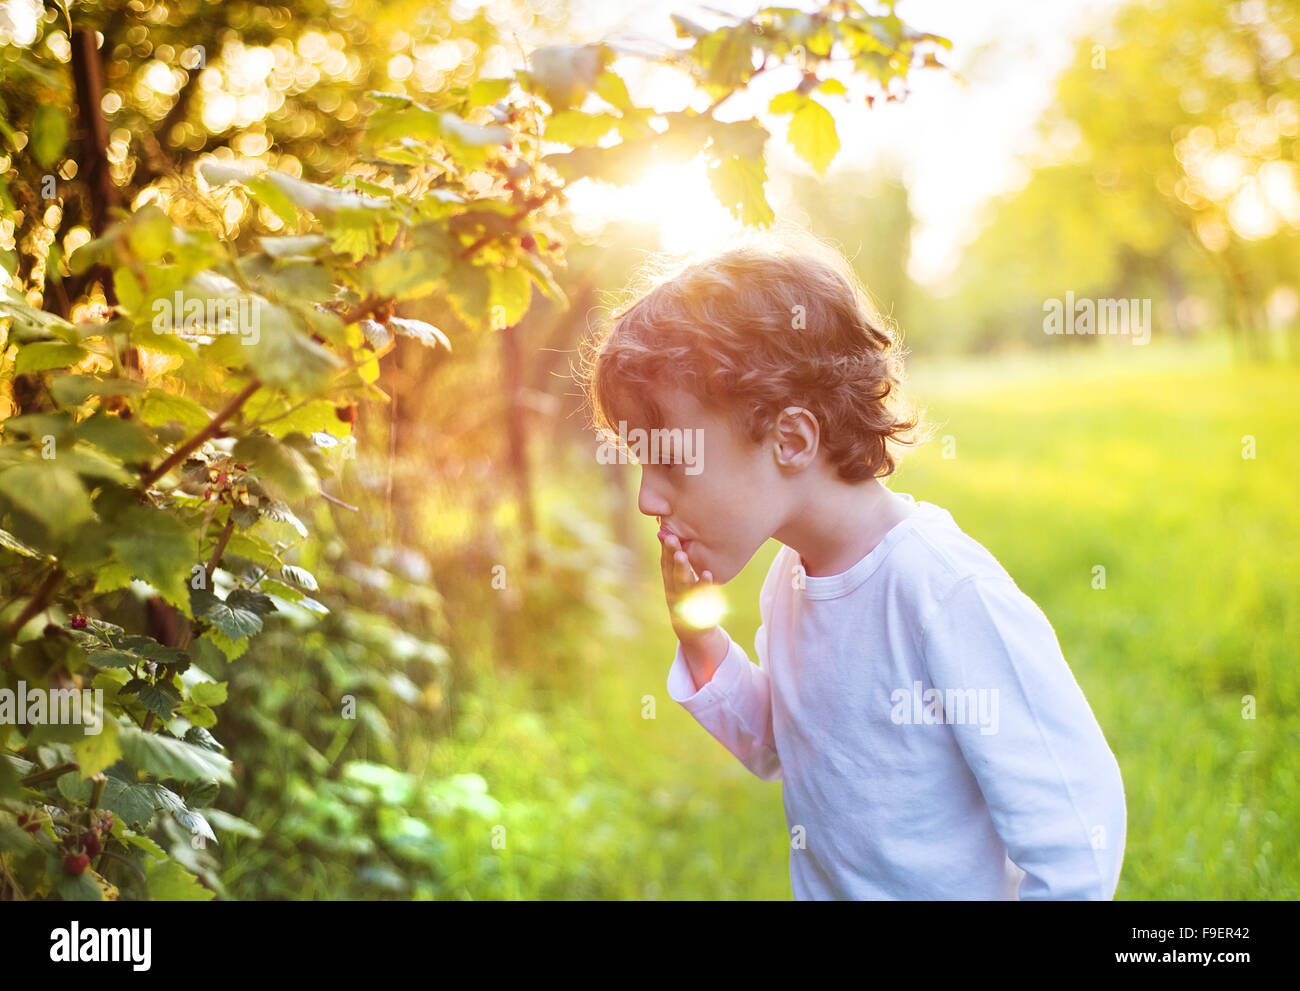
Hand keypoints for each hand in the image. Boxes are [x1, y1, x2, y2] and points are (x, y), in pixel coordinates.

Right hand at [657, 529, 717, 646]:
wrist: (694, 632)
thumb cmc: (686, 599)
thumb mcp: (679, 582)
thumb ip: (676, 563)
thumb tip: (672, 535)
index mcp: (670, 582)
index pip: (665, 563)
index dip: (664, 548)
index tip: (663, 531)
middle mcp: (675, 590)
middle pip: (671, 571)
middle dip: (671, 554)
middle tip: (671, 538)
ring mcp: (685, 600)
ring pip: (682, 583)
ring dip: (682, 569)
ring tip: (683, 555)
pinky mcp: (698, 609)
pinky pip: (700, 597)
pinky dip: (703, 585)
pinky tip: (707, 574)